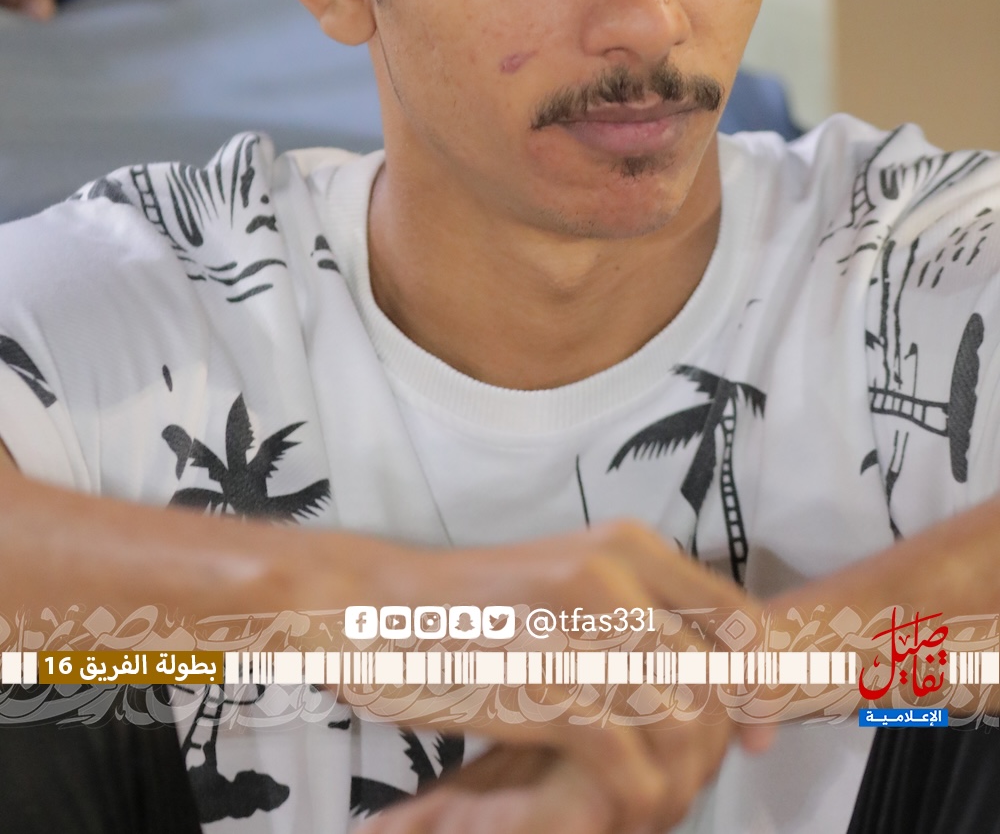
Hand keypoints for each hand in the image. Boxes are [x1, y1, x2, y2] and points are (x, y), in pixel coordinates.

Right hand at [346, 520, 773, 833]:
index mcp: (627, 545)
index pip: (739, 619)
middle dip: (709, 753)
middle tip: (675, 788)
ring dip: (674, 785)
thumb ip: (635, 615)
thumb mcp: (564, 581)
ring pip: (683, 731)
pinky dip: (631, 805)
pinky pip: (629, 767)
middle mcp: (618, 574)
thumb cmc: (469, 606)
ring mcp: (583, 629)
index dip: (759, 688)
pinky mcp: (547, 687)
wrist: (371, 605)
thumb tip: (713, 685)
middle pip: (716, 686)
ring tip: (641, 805)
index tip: (752, 738)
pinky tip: (607, 812)